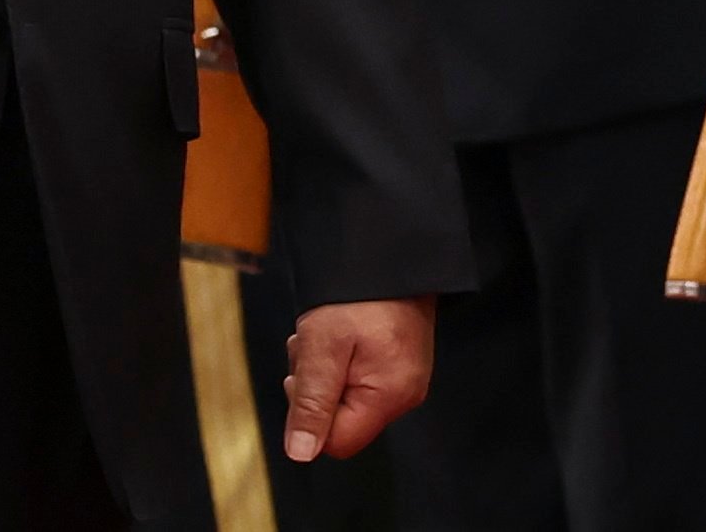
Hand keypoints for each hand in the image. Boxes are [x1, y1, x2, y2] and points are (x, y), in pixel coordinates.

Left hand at [282, 297, 433, 462]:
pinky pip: (357, 380)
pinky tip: (337, 333)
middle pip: (341, 421)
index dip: (310, 416)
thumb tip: (301, 453)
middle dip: (314, 388)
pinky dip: (337, 361)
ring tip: (325, 333)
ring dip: (321, 370)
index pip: (338, 442)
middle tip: (313, 347)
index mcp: (390, 396)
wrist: (389, 253)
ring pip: (344, 398)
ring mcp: (404, 380)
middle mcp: (404, 395)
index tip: (305, 376)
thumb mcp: (322, 346)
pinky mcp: (399, 365)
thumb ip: (311, 402)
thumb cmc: (358, 295)